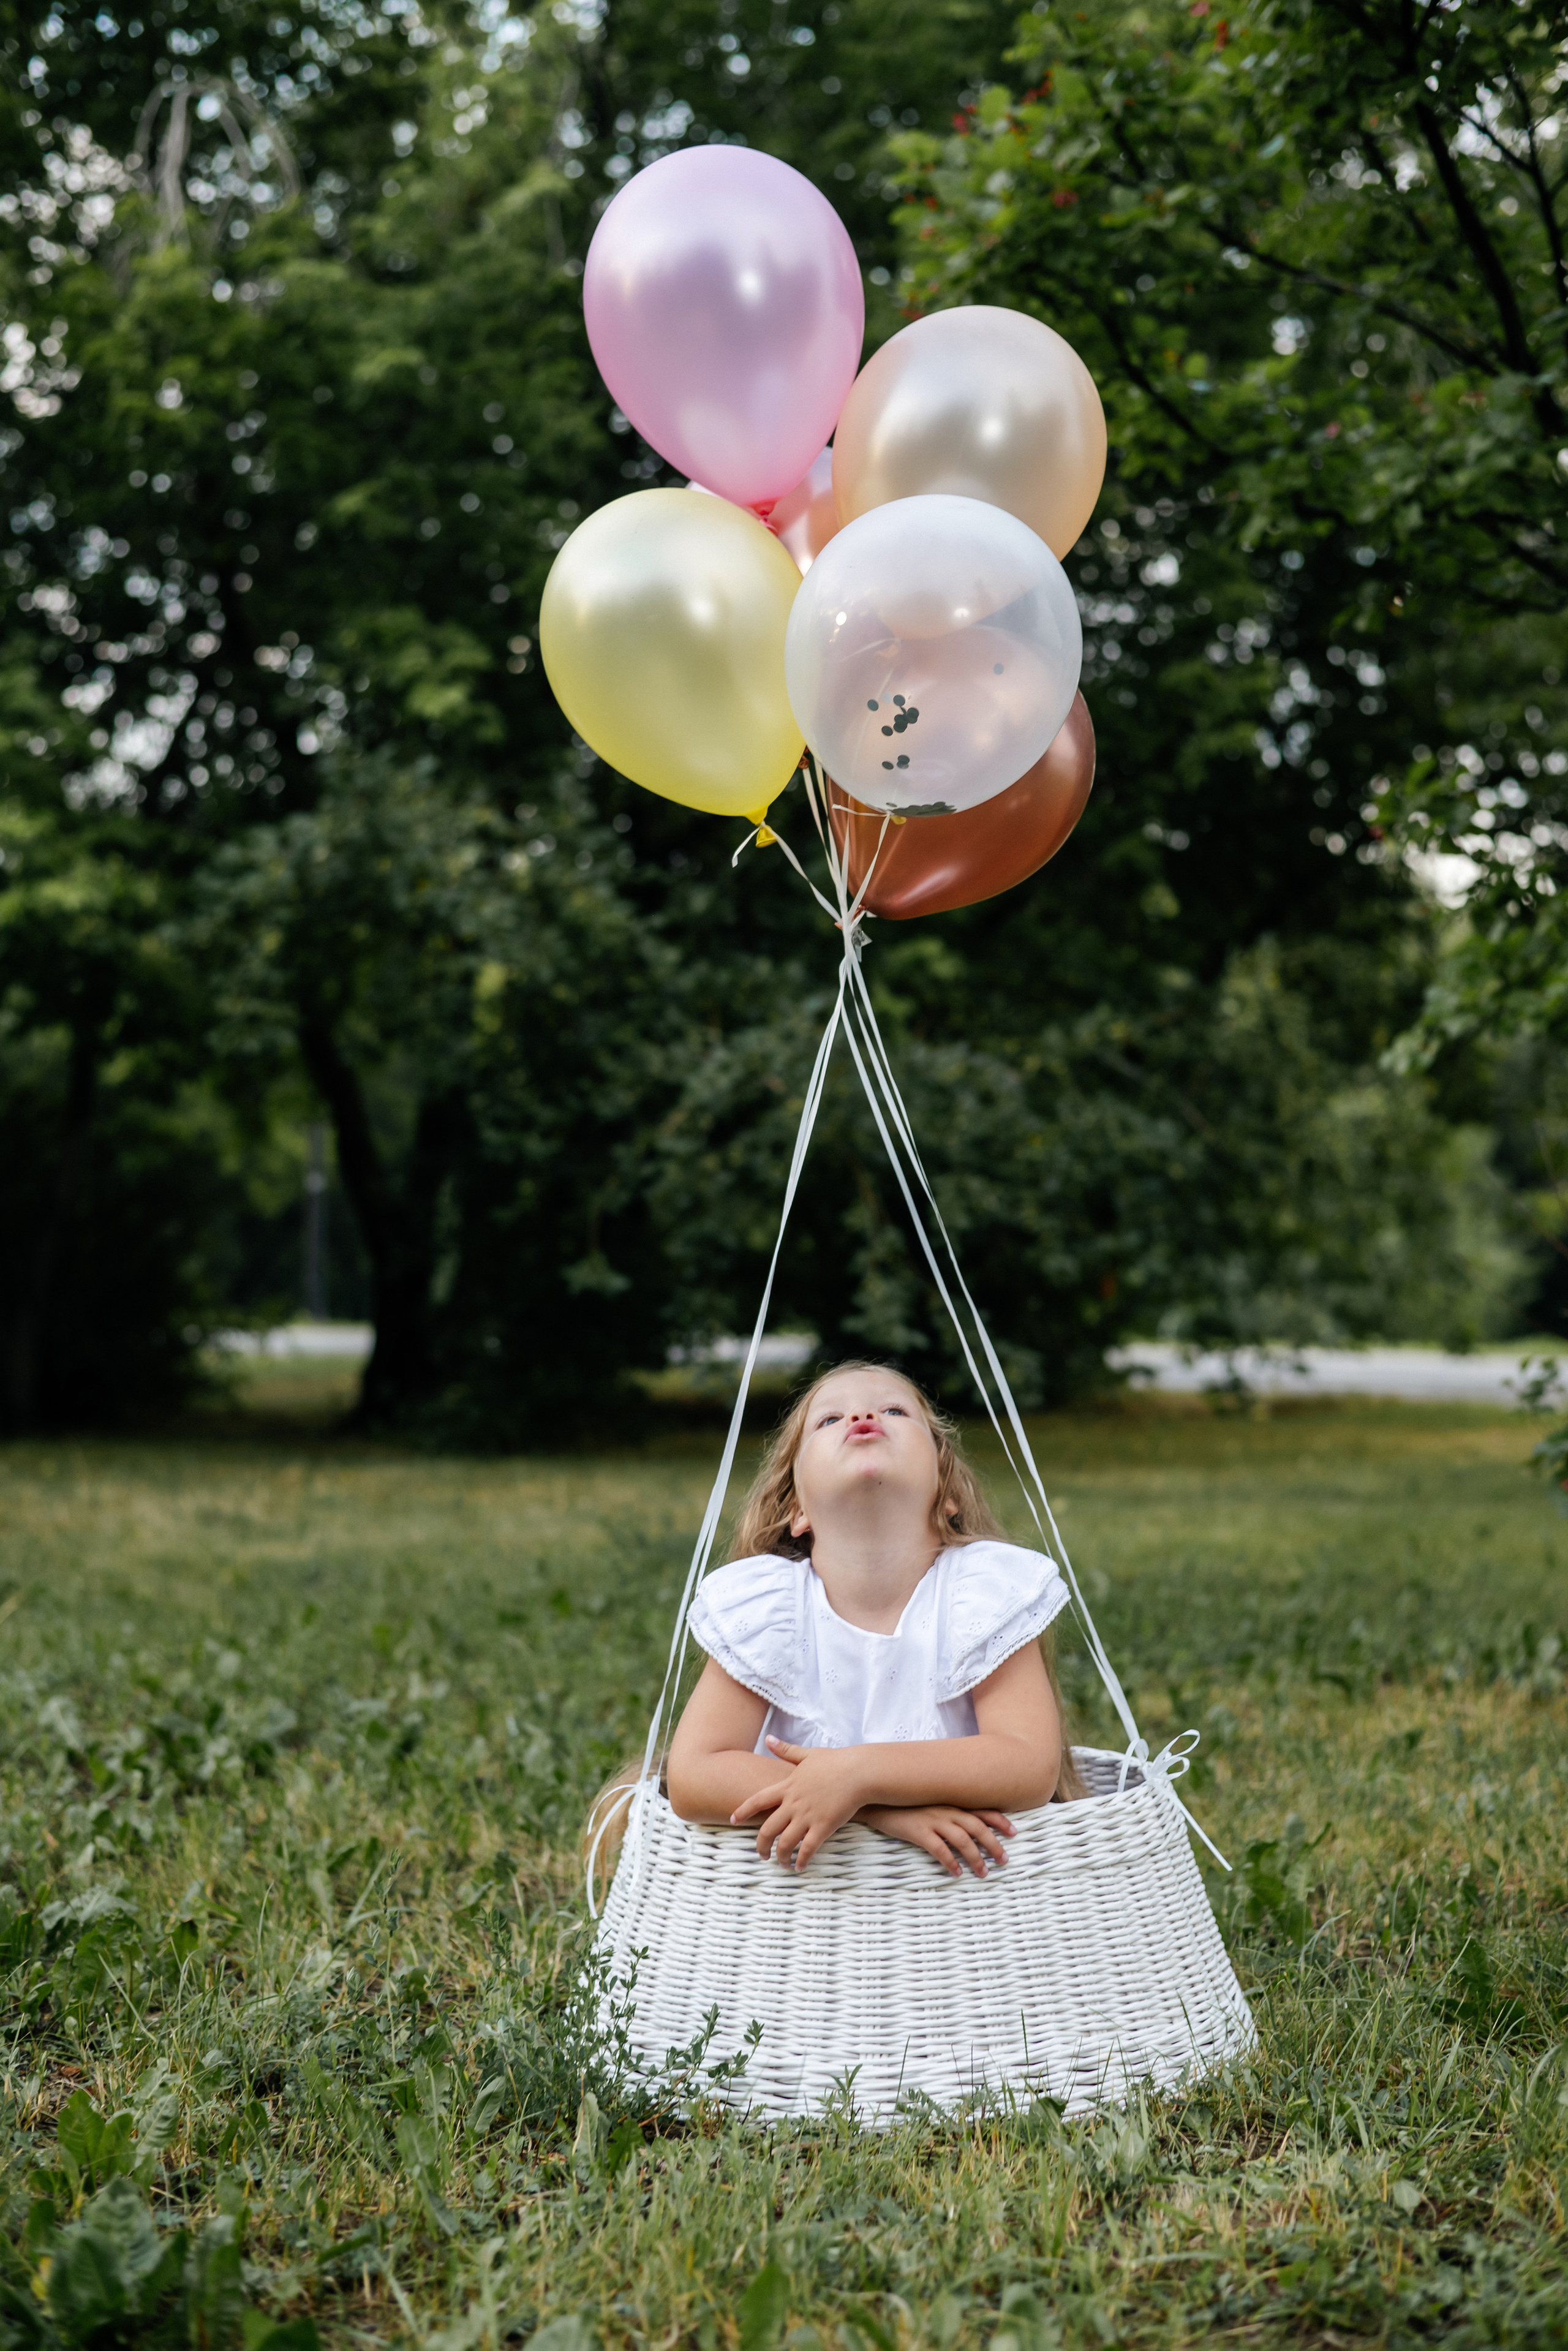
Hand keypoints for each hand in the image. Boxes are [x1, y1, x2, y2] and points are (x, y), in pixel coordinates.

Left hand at [729, 1736, 867, 1870]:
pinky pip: (807, 1849)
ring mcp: (807, 1816)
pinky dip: (801, 1861)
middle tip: (761, 1855)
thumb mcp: (807, 1754)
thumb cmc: (835, 1762)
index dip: (743, 1811)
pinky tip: (800, 1867)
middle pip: (767, 1829)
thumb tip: (768, 1739)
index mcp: (787, 1787)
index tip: (732, 1820)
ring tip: (782, 1864)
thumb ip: (786, 1750)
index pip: (757, 1800)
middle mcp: (793, 1803)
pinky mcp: (823, 1827)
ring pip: (785, 1843)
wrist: (858, 1772)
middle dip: (761, 1845)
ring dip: (780, 1857)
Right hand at [858, 1803, 1014, 1878]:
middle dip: (994, 1845)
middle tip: (1004, 1861)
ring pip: (963, 1840)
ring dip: (976, 1858)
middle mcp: (946, 1808)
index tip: (1014, 1833)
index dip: (1000, 1821)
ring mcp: (932, 1819)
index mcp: (951, 1801)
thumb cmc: (904, 1801)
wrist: (876, 1797)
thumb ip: (946, 1807)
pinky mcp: (918, 1831)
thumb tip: (963, 1822)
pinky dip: (950, 1862)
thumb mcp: (929, 1800)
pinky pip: (939, 1849)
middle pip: (978, 1827)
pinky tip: (955, 1873)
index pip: (982, 1809)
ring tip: (983, 1873)